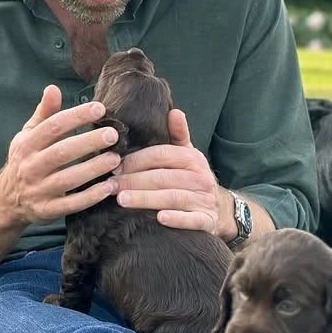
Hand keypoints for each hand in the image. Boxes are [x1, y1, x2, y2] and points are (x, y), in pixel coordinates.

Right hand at [0, 85, 119, 226]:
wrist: (6, 201)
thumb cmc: (24, 161)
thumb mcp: (27, 136)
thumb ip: (43, 114)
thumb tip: (53, 88)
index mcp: (27, 144)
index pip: (53, 127)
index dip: (76, 116)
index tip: (100, 108)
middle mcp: (30, 167)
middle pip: (61, 152)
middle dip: (88, 142)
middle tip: (113, 134)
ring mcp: (38, 190)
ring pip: (67, 179)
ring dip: (93, 169)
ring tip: (116, 159)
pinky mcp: (47, 210)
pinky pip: (71, 204)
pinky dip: (91, 197)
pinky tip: (110, 187)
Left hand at [109, 109, 235, 238]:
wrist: (220, 210)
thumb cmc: (193, 180)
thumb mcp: (188, 156)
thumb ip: (179, 135)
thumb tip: (174, 111)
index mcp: (193, 158)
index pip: (161, 155)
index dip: (136, 160)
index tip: (115, 167)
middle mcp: (201, 177)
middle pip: (163, 177)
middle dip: (133, 181)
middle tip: (110, 186)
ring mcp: (205, 200)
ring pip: (173, 198)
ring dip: (146, 199)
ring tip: (122, 200)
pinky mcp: (207, 221)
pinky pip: (191, 220)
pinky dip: (177, 219)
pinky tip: (160, 219)